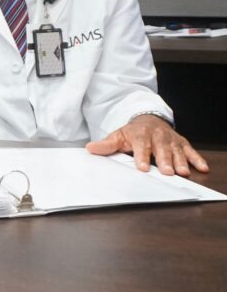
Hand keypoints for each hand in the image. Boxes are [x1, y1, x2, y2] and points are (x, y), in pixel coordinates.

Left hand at [86, 114, 208, 175]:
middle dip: (164, 160)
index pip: (141, 146)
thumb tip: (89, 149)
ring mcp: (171, 139)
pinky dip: (197, 159)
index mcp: (140, 134)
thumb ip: (106, 145)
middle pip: (161, 149)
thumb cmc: (132, 132)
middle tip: (167, 172)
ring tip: (183, 172)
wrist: (148, 119)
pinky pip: (190, 151)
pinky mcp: (181, 143)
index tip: (141, 167)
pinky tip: (201, 168)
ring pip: (177, 150)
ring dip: (181, 161)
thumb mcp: (118, 136)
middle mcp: (158, 136)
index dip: (142, 156)